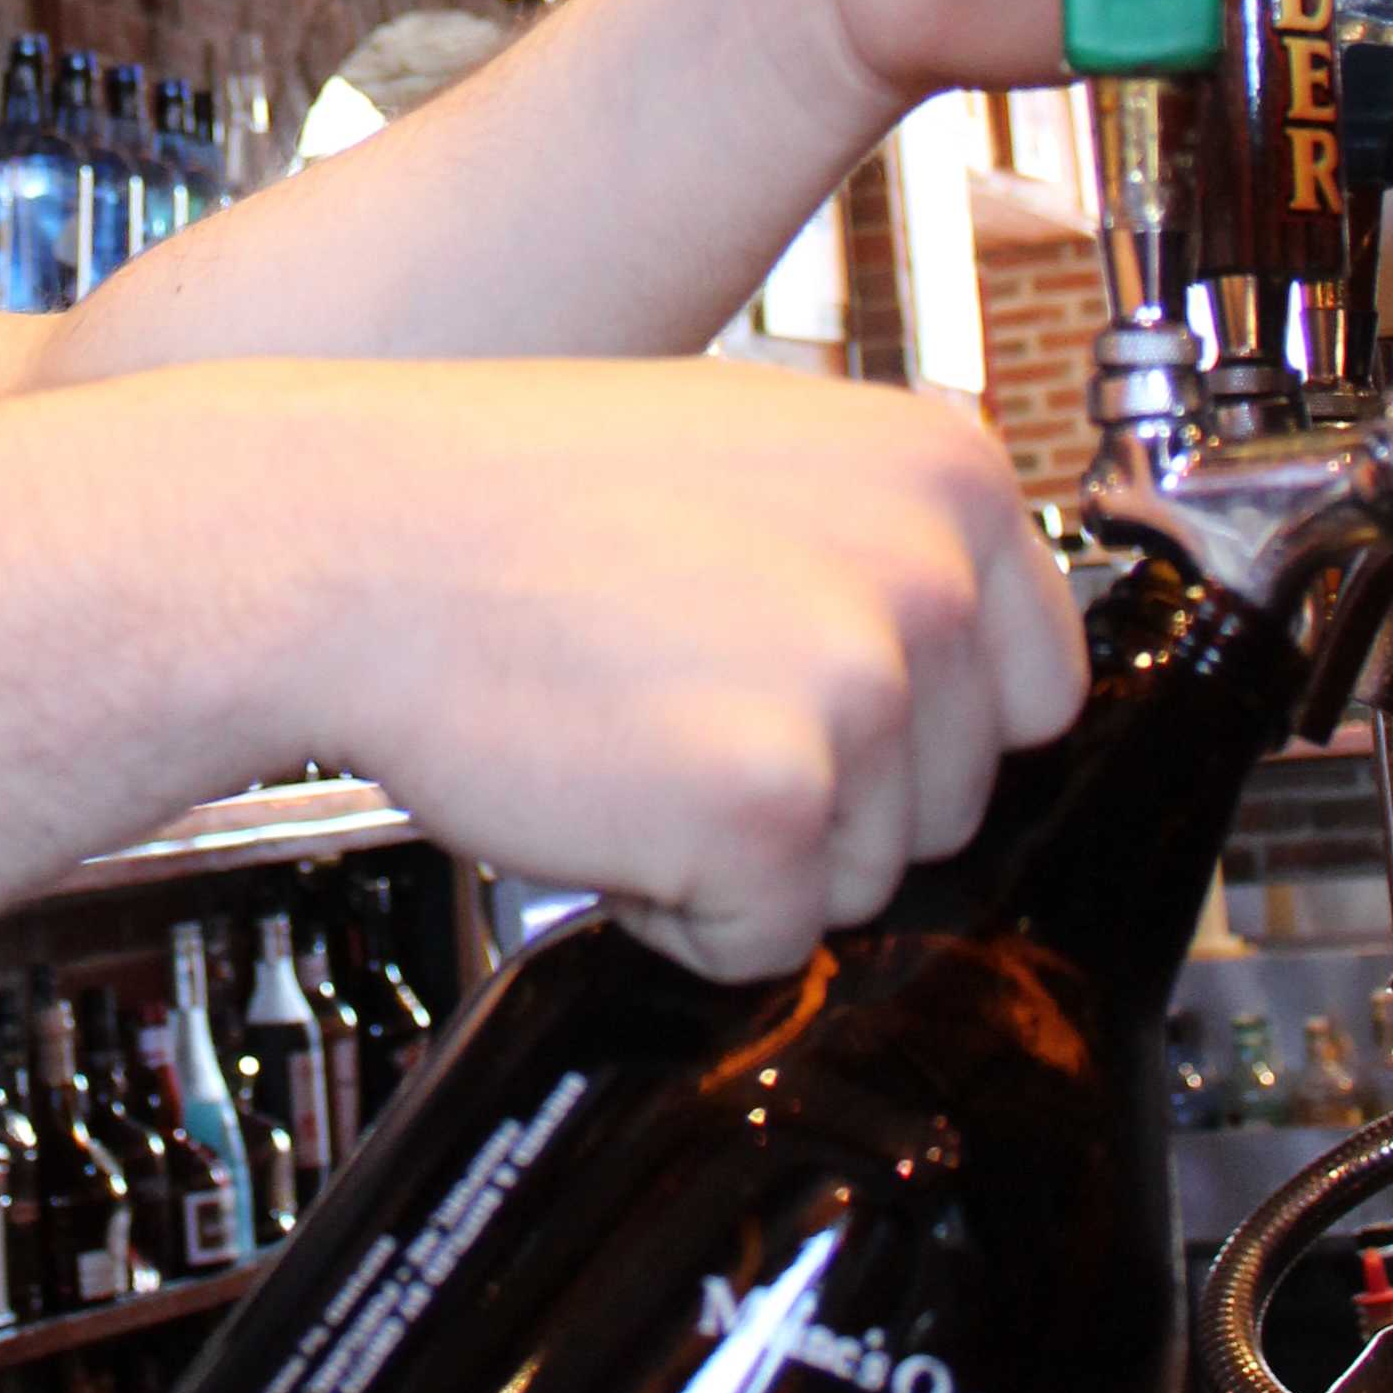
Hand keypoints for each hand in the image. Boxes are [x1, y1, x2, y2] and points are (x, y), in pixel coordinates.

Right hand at [295, 357, 1086, 971]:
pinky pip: (769, 940)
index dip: (921, 728)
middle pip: (954, 798)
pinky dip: (679, 911)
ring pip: (865, 876)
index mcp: (940, 469)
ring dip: (751, 849)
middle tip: (684, 703)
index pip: (1038, 683)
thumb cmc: (510, 498)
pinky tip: (605, 798)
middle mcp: (926, 569)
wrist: (353, 541)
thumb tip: (953, 658)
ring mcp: (860, 686)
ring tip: (634, 732)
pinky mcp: (776, 802)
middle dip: (825, 792)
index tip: (831, 719)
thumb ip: (875, 544)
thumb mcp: (747, 452)